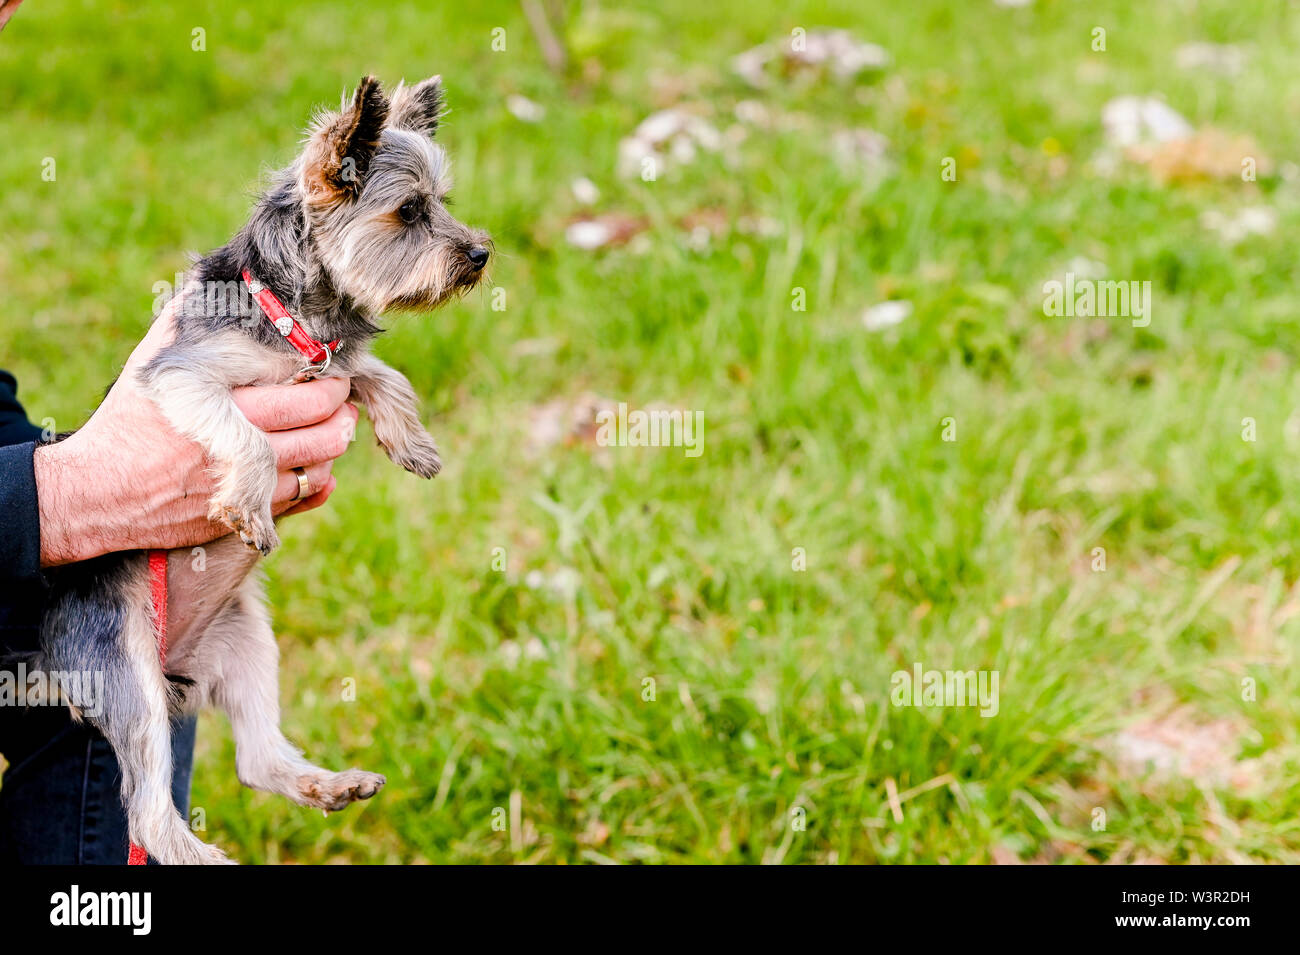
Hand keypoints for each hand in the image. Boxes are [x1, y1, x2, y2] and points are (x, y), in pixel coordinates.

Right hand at [35, 303, 357, 565]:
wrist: (94, 494)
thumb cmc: (126, 424)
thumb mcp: (150, 369)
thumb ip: (183, 326)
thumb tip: (208, 285)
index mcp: (219, 408)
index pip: (300, 395)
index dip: (328, 383)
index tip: (334, 370)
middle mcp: (235, 450)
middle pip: (318, 433)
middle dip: (341, 414)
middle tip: (344, 400)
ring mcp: (240, 488)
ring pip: (316, 469)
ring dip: (334, 448)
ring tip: (338, 428)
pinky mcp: (240, 517)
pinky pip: (298, 500)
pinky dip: (317, 482)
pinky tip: (319, 466)